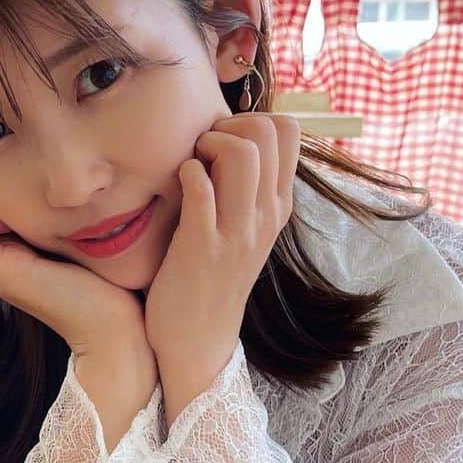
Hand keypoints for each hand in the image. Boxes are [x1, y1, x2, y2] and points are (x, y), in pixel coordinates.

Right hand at [0, 193, 146, 358]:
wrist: (115, 329)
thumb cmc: (108, 286)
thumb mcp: (74, 240)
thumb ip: (53, 220)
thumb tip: (46, 184)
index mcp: (10, 254)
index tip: (25, 197)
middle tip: (19, 199)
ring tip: (20, 209)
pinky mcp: (0, 276)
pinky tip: (22, 221)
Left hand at [144, 113, 299, 417]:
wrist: (197, 343)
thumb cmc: (209, 279)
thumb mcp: (242, 231)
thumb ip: (243, 189)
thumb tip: (230, 140)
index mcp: (277, 207)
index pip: (287, 129)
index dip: (249, 120)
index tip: (222, 144)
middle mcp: (266, 216)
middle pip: (267, 130)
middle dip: (227, 126)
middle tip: (203, 154)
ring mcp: (237, 232)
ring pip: (241, 152)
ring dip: (206, 146)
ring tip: (191, 169)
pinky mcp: (203, 246)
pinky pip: (200, 186)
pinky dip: (184, 174)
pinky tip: (175, 190)